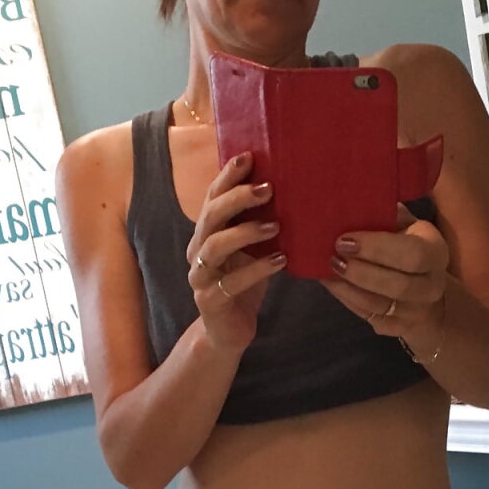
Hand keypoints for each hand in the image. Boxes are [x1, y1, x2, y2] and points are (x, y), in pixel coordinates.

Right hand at [187, 153, 286, 352]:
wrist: (229, 331)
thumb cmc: (244, 284)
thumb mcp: (252, 250)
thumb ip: (260, 224)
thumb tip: (290, 190)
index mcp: (206, 233)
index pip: (212, 198)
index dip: (227, 177)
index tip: (249, 157)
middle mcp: (197, 251)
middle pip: (210, 217)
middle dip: (237, 199)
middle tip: (268, 189)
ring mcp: (200, 277)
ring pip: (215, 247)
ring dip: (245, 233)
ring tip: (276, 226)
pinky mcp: (209, 301)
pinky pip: (232, 282)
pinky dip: (257, 270)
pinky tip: (281, 261)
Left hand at [319, 202, 448, 341]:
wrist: (424, 289)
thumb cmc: (406, 245)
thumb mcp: (404, 224)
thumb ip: (385, 213)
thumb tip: (351, 196)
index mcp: (436, 251)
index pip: (413, 254)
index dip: (377, 248)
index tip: (345, 239)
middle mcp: (432, 284)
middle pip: (399, 286)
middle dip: (361, 272)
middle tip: (333, 257)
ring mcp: (417, 311)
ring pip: (380, 305)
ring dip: (349, 288)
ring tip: (327, 270)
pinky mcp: (399, 328)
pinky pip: (370, 317)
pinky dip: (347, 300)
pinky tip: (332, 284)